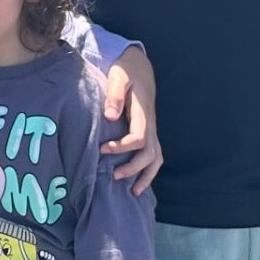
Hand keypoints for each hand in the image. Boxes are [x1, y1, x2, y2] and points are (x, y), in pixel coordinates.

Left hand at [101, 48, 162, 193]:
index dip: (122, 147)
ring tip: (133, 192)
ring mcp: (152, 129)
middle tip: (114, 176)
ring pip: (156, 157)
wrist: (138, 67)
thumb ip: (114, 95)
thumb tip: (109, 116)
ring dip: (146, 175)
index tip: (102, 149)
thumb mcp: (117, 77)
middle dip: (134, 168)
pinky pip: (154, 154)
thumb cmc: (124, 71)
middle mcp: (151, 124)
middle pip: (150, 153)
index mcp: (143, 112)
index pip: (139, 137)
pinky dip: (149, 170)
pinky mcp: (149, 132)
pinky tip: (138, 181)